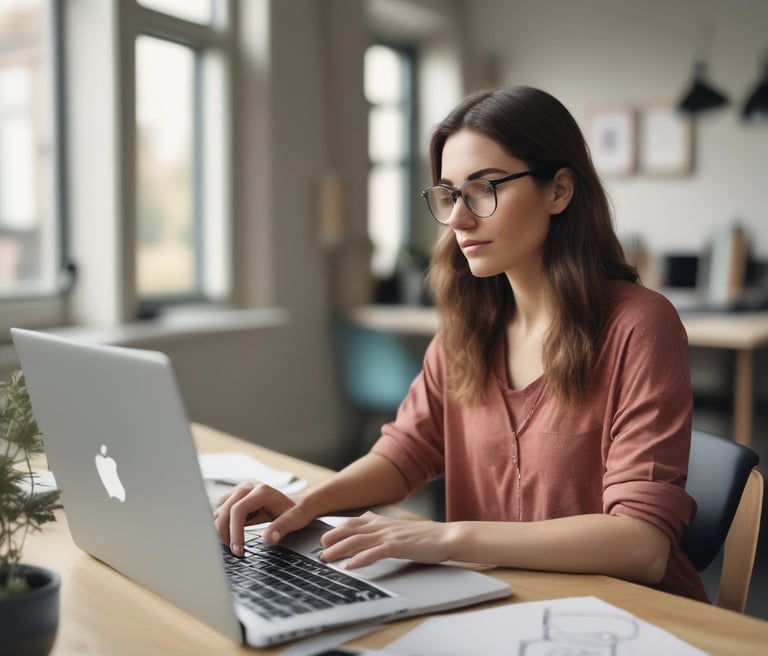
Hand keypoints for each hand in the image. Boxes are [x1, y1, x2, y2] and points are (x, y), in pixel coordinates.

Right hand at [213, 482, 312, 555]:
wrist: (295, 504)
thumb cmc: (295, 511)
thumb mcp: (295, 520)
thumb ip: (282, 527)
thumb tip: (268, 538)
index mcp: (262, 491)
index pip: (238, 510)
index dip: (234, 532)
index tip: (238, 550)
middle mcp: (248, 487)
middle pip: (224, 510)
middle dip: (225, 533)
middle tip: (234, 551)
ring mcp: (240, 490)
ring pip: (219, 510)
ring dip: (222, 529)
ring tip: (234, 544)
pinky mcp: (235, 496)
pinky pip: (221, 510)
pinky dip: (223, 524)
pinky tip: (234, 534)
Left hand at [318, 511, 452, 568]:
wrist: (446, 536)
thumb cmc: (423, 536)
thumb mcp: (398, 527)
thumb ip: (381, 527)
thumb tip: (366, 526)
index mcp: (381, 521)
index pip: (352, 523)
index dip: (336, 530)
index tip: (323, 538)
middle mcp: (382, 526)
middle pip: (350, 531)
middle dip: (332, 539)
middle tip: (318, 550)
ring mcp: (389, 535)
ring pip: (358, 541)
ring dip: (339, 550)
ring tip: (326, 558)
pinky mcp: (398, 546)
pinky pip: (375, 552)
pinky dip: (360, 559)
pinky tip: (350, 566)